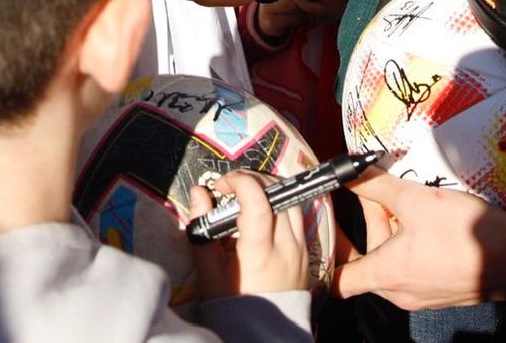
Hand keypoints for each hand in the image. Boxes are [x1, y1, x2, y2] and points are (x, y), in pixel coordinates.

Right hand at [190, 170, 308, 299]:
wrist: (261, 330)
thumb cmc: (230, 301)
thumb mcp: (208, 269)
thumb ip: (203, 226)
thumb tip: (199, 193)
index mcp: (259, 251)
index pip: (258, 200)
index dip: (239, 181)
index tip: (222, 185)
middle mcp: (285, 246)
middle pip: (278, 193)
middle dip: (253, 179)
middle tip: (232, 185)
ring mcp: (300, 248)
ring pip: (292, 199)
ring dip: (269, 188)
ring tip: (248, 194)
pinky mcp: (306, 250)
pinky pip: (298, 214)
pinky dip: (280, 203)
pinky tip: (263, 211)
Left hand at [333, 168, 505, 310]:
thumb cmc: (465, 232)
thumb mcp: (415, 200)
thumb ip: (376, 184)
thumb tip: (348, 170)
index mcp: (386, 275)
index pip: (337, 282)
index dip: (322, 259)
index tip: (321, 233)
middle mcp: (401, 293)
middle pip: (368, 260)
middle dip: (370, 223)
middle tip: (376, 191)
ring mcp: (423, 295)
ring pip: (393, 261)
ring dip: (393, 230)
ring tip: (407, 198)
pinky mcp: (442, 290)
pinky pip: (414, 266)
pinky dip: (412, 243)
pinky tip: (427, 216)